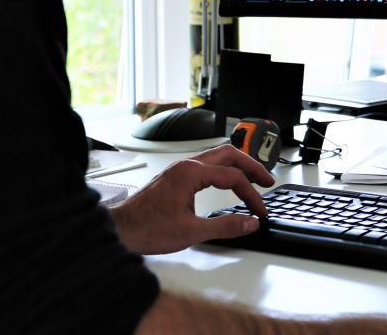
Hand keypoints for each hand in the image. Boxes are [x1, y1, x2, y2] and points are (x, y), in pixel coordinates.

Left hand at [109, 144, 274, 254]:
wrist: (120, 230)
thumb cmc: (146, 228)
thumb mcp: (191, 232)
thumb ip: (225, 226)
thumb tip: (249, 222)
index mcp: (191, 173)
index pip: (233, 177)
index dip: (251, 194)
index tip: (259, 210)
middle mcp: (186, 165)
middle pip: (229, 154)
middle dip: (251, 166)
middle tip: (267, 180)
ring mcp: (179, 169)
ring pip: (217, 156)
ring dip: (238, 165)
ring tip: (253, 177)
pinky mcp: (175, 176)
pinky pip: (206, 164)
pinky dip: (223, 169)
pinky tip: (227, 180)